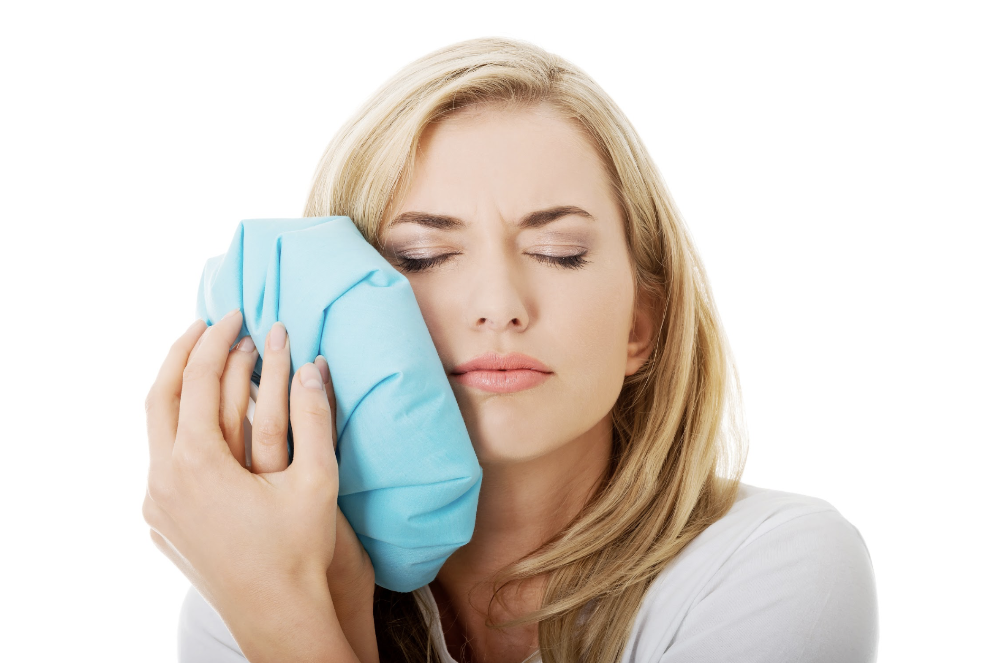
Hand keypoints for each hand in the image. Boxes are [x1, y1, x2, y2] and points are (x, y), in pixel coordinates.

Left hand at [143, 311, 357, 659]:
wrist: (276, 614)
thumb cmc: (299, 550)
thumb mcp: (315, 478)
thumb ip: (315, 416)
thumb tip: (314, 364)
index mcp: (196, 462)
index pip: (196, 379)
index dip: (218, 340)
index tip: (237, 315)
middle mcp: (163, 479)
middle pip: (160, 395)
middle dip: (184, 352)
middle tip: (209, 324)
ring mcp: (156, 504)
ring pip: (155, 429)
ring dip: (177, 390)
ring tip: (201, 364)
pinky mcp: (160, 523)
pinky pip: (160, 460)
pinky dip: (177, 428)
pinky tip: (201, 424)